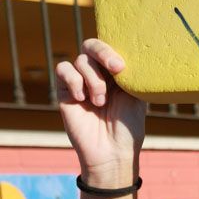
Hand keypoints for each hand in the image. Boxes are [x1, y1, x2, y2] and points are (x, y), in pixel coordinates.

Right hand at [55, 38, 147, 179]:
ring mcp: (80, 82)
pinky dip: (74, 81)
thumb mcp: (135, 96)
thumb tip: (126, 53)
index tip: (121, 68)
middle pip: (91, 46)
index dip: (112, 51)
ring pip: (80, 60)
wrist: (111, 152)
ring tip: (100, 102)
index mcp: (115, 73)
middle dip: (103, 54)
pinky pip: (63, 70)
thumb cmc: (128, 127)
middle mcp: (97, 74)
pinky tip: (82, 99)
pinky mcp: (65, 92)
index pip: (110, 47)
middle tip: (116, 69)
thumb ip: (129, 73)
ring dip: (93, 79)